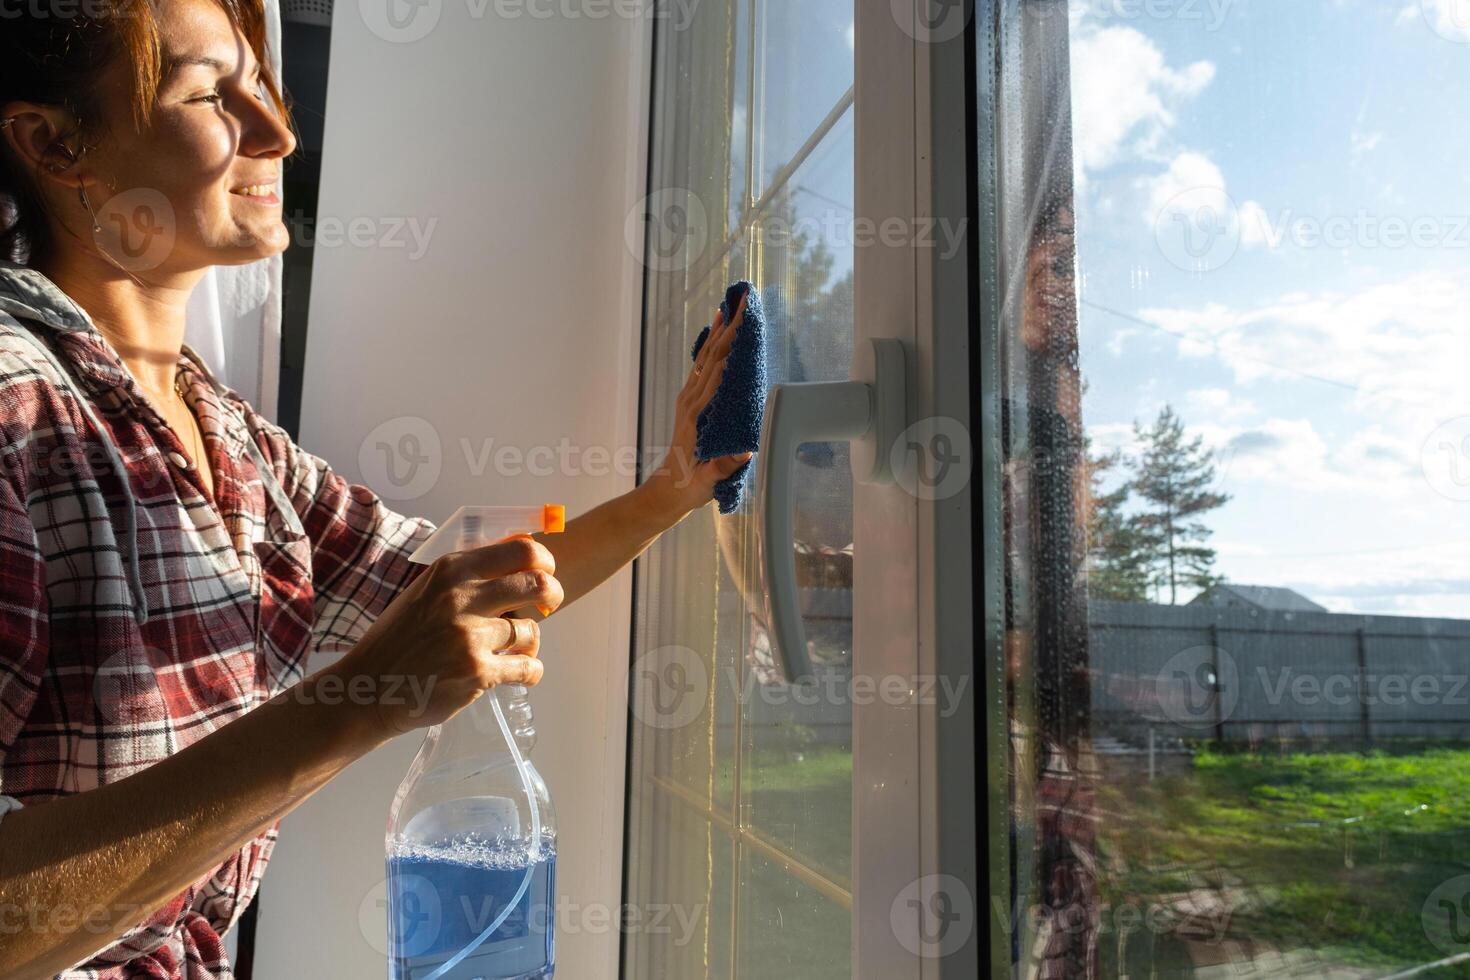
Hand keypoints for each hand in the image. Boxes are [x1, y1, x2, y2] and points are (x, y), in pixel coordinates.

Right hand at [336, 536, 564, 736]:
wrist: (368, 689)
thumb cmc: (399, 640)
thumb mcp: (427, 591)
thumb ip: (467, 577)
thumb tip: (519, 563)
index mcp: (451, 571)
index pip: (520, 550)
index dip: (543, 561)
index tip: (544, 572)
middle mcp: (461, 598)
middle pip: (537, 583)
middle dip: (552, 594)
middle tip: (548, 603)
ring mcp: (469, 636)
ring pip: (531, 631)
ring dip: (528, 642)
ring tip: (511, 651)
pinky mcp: (476, 672)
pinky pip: (527, 668)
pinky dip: (529, 672)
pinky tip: (519, 673)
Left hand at [646, 291, 753, 515]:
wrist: (666, 492)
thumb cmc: (689, 486)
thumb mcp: (708, 481)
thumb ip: (724, 465)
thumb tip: (746, 451)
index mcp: (699, 412)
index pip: (718, 367)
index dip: (732, 340)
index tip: (744, 318)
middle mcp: (692, 400)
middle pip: (712, 354)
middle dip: (729, 326)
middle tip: (743, 300)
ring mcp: (688, 400)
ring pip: (705, 357)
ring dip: (718, 332)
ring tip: (729, 307)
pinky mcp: (689, 404)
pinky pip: (700, 368)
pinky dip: (709, 348)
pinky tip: (714, 336)